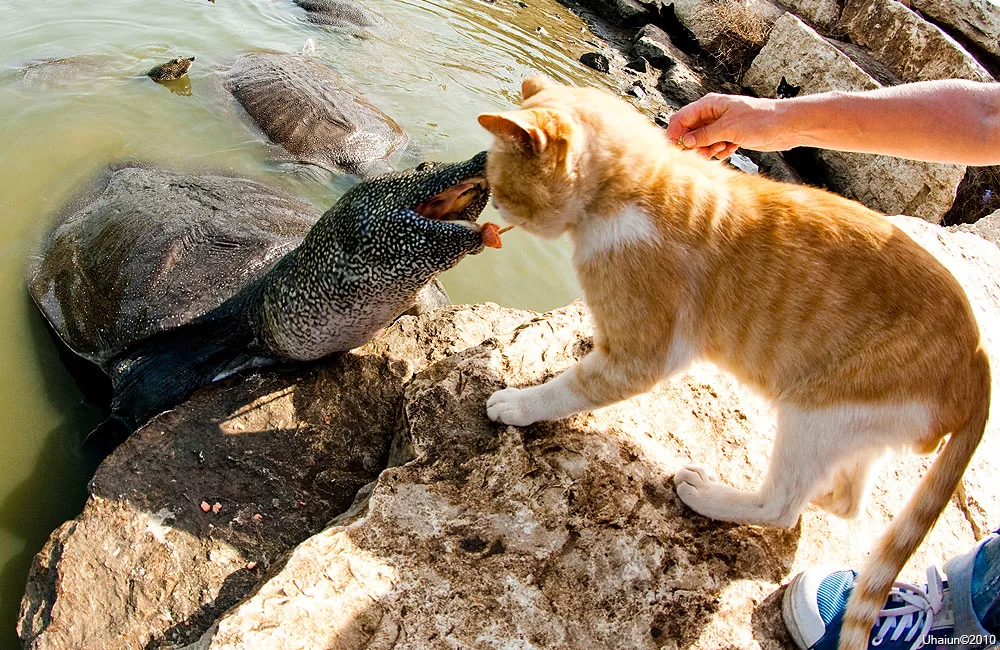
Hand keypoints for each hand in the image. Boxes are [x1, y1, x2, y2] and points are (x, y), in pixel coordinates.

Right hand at [666, 93, 796, 158]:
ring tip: (721, 148)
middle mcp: (713, 114)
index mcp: (709, 104)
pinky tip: (732, 148)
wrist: (785, 126)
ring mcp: (721, 125)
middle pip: (690, 131)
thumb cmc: (760, 120)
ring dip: (707, 149)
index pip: (682, 117)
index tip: (676, 148)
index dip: (675, 133)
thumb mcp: (728, 128)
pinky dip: (720, 151)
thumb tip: (685, 142)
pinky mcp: (730, 136)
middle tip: (704, 152)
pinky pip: (715, 147)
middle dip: (694, 144)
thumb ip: (704, 135)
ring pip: (702, 141)